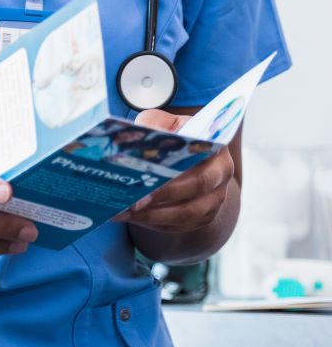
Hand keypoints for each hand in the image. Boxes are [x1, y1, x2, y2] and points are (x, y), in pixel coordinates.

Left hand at [115, 109, 234, 233]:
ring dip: (154, 217)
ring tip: (125, 213)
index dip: (173, 183)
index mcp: (215, 149)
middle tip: (131, 204)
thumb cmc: (173, 132)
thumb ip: (152, 126)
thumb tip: (132, 140)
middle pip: (193, 195)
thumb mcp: (164, 122)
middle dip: (160, 201)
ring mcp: (216, 198)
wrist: (189, 147)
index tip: (145, 186)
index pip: (198, 172)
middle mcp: (221, 175)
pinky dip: (156, 223)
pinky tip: (134, 218)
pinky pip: (181, 225)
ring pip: (188, 216)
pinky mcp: (205, 214)